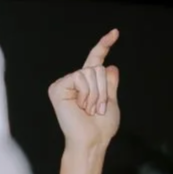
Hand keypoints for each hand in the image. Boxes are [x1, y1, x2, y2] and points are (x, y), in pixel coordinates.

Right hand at [49, 30, 121, 155]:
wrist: (92, 141)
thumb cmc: (101, 128)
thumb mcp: (111, 102)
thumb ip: (110, 84)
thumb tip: (111, 65)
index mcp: (87, 84)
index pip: (96, 59)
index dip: (104, 45)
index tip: (115, 32)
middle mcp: (74, 80)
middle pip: (97, 67)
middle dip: (103, 89)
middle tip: (98, 108)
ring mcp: (65, 83)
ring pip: (90, 72)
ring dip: (96, 94)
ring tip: (90, 109)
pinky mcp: (58, 88)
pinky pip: (80, 78)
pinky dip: (86, 93)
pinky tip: (81, 106)